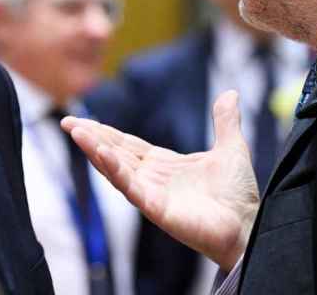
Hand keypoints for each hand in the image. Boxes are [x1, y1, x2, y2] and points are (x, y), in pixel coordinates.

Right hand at [61, 91, 259, 270]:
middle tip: (67, 122)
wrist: (249, 224)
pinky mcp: (157, 209)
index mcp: (163, 165)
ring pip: (116, 170)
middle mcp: (152, 179)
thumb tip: (230, 93)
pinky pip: (131, 188)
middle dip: (91, 138)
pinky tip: (102, 154)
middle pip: (115, 154)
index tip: (83, 120)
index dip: (105, 132)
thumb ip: (225, 121)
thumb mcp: (230, 148)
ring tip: (77, 132)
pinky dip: (115, 171)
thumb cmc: (238, 195)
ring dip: (95, 151)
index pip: (127, 145)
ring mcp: (152, 195)